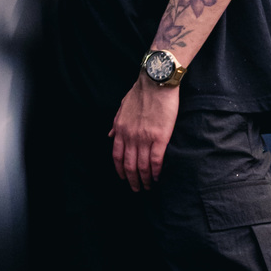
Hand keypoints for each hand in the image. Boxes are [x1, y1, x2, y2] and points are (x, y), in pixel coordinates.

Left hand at [110, 76, 179, 191]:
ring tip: (149, 186)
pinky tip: (158, 177)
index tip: (124, 179)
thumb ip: (116, 123)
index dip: (120, 170)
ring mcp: (145, 138)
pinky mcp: (160, 137)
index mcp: (120, 130)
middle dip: (132, 180)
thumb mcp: (122, 107)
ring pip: (142, 166)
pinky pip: (156, 160)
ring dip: (145, 179)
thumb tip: (110, 136)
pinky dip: (156, 172)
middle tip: (137, 189)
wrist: (156, 81)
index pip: (117, 156)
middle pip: (129, 166)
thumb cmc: (140, 92)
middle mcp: (130, 137)